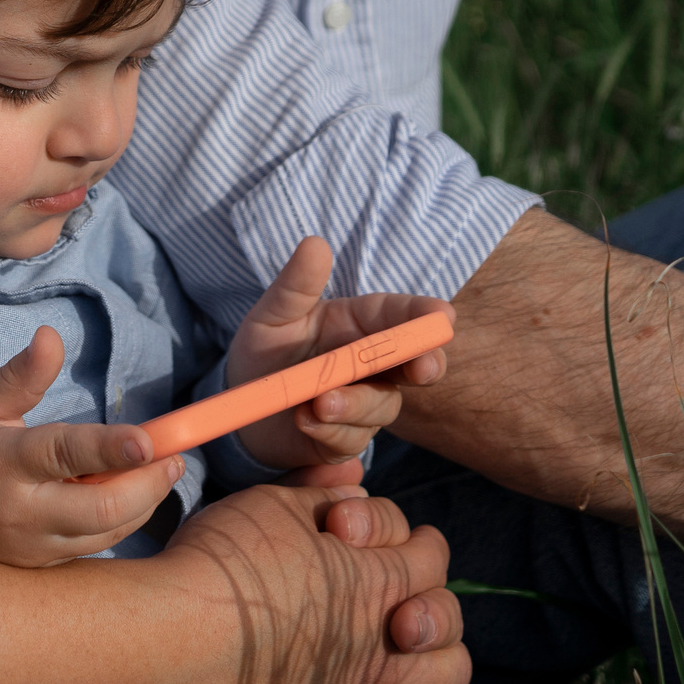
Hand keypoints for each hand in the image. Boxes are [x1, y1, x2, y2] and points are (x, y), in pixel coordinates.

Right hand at [0, 326, 183, 566]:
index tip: (150, 441)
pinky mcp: (37, 567)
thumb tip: (52, 335)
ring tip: (156, 472)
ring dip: (142, 503)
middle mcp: (18, 512)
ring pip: (106, 534)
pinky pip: (93, 548)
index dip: (110, 448)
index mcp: (2, 461)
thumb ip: (21, 376)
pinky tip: (121, 494)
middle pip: (101, 509)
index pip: (64, 455)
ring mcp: (29, 546)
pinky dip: (118, 522)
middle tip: (174, 458)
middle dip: (149, 484)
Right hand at [156, 481, 467, 683]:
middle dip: (436, 631)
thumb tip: (355, 493)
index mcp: (382, 584)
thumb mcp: (273, 505)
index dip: (421, 545)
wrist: (171, 648)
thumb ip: (324, 497)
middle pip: (452, 650)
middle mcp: (386, 656)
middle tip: (401, 621)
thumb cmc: (221, 568)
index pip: (432, 559)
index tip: (409, 545)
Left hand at [226, 235, 453, 472]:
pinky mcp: (347, 438)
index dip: (425, 315)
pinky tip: (303, 419)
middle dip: (426, 365)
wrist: (240, 404)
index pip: (402, 315)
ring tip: (320, 402)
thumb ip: (295, 286)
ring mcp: (364, 402)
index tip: (443, 315)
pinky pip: (351, 439)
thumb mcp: (272, 315)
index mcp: (361, 323)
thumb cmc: (265, 350)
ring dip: (356, 404)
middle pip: (418, 364)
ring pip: (383, 405)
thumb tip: (315, 244)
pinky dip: (328, 430)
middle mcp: (372, 363)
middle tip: (421, 368)